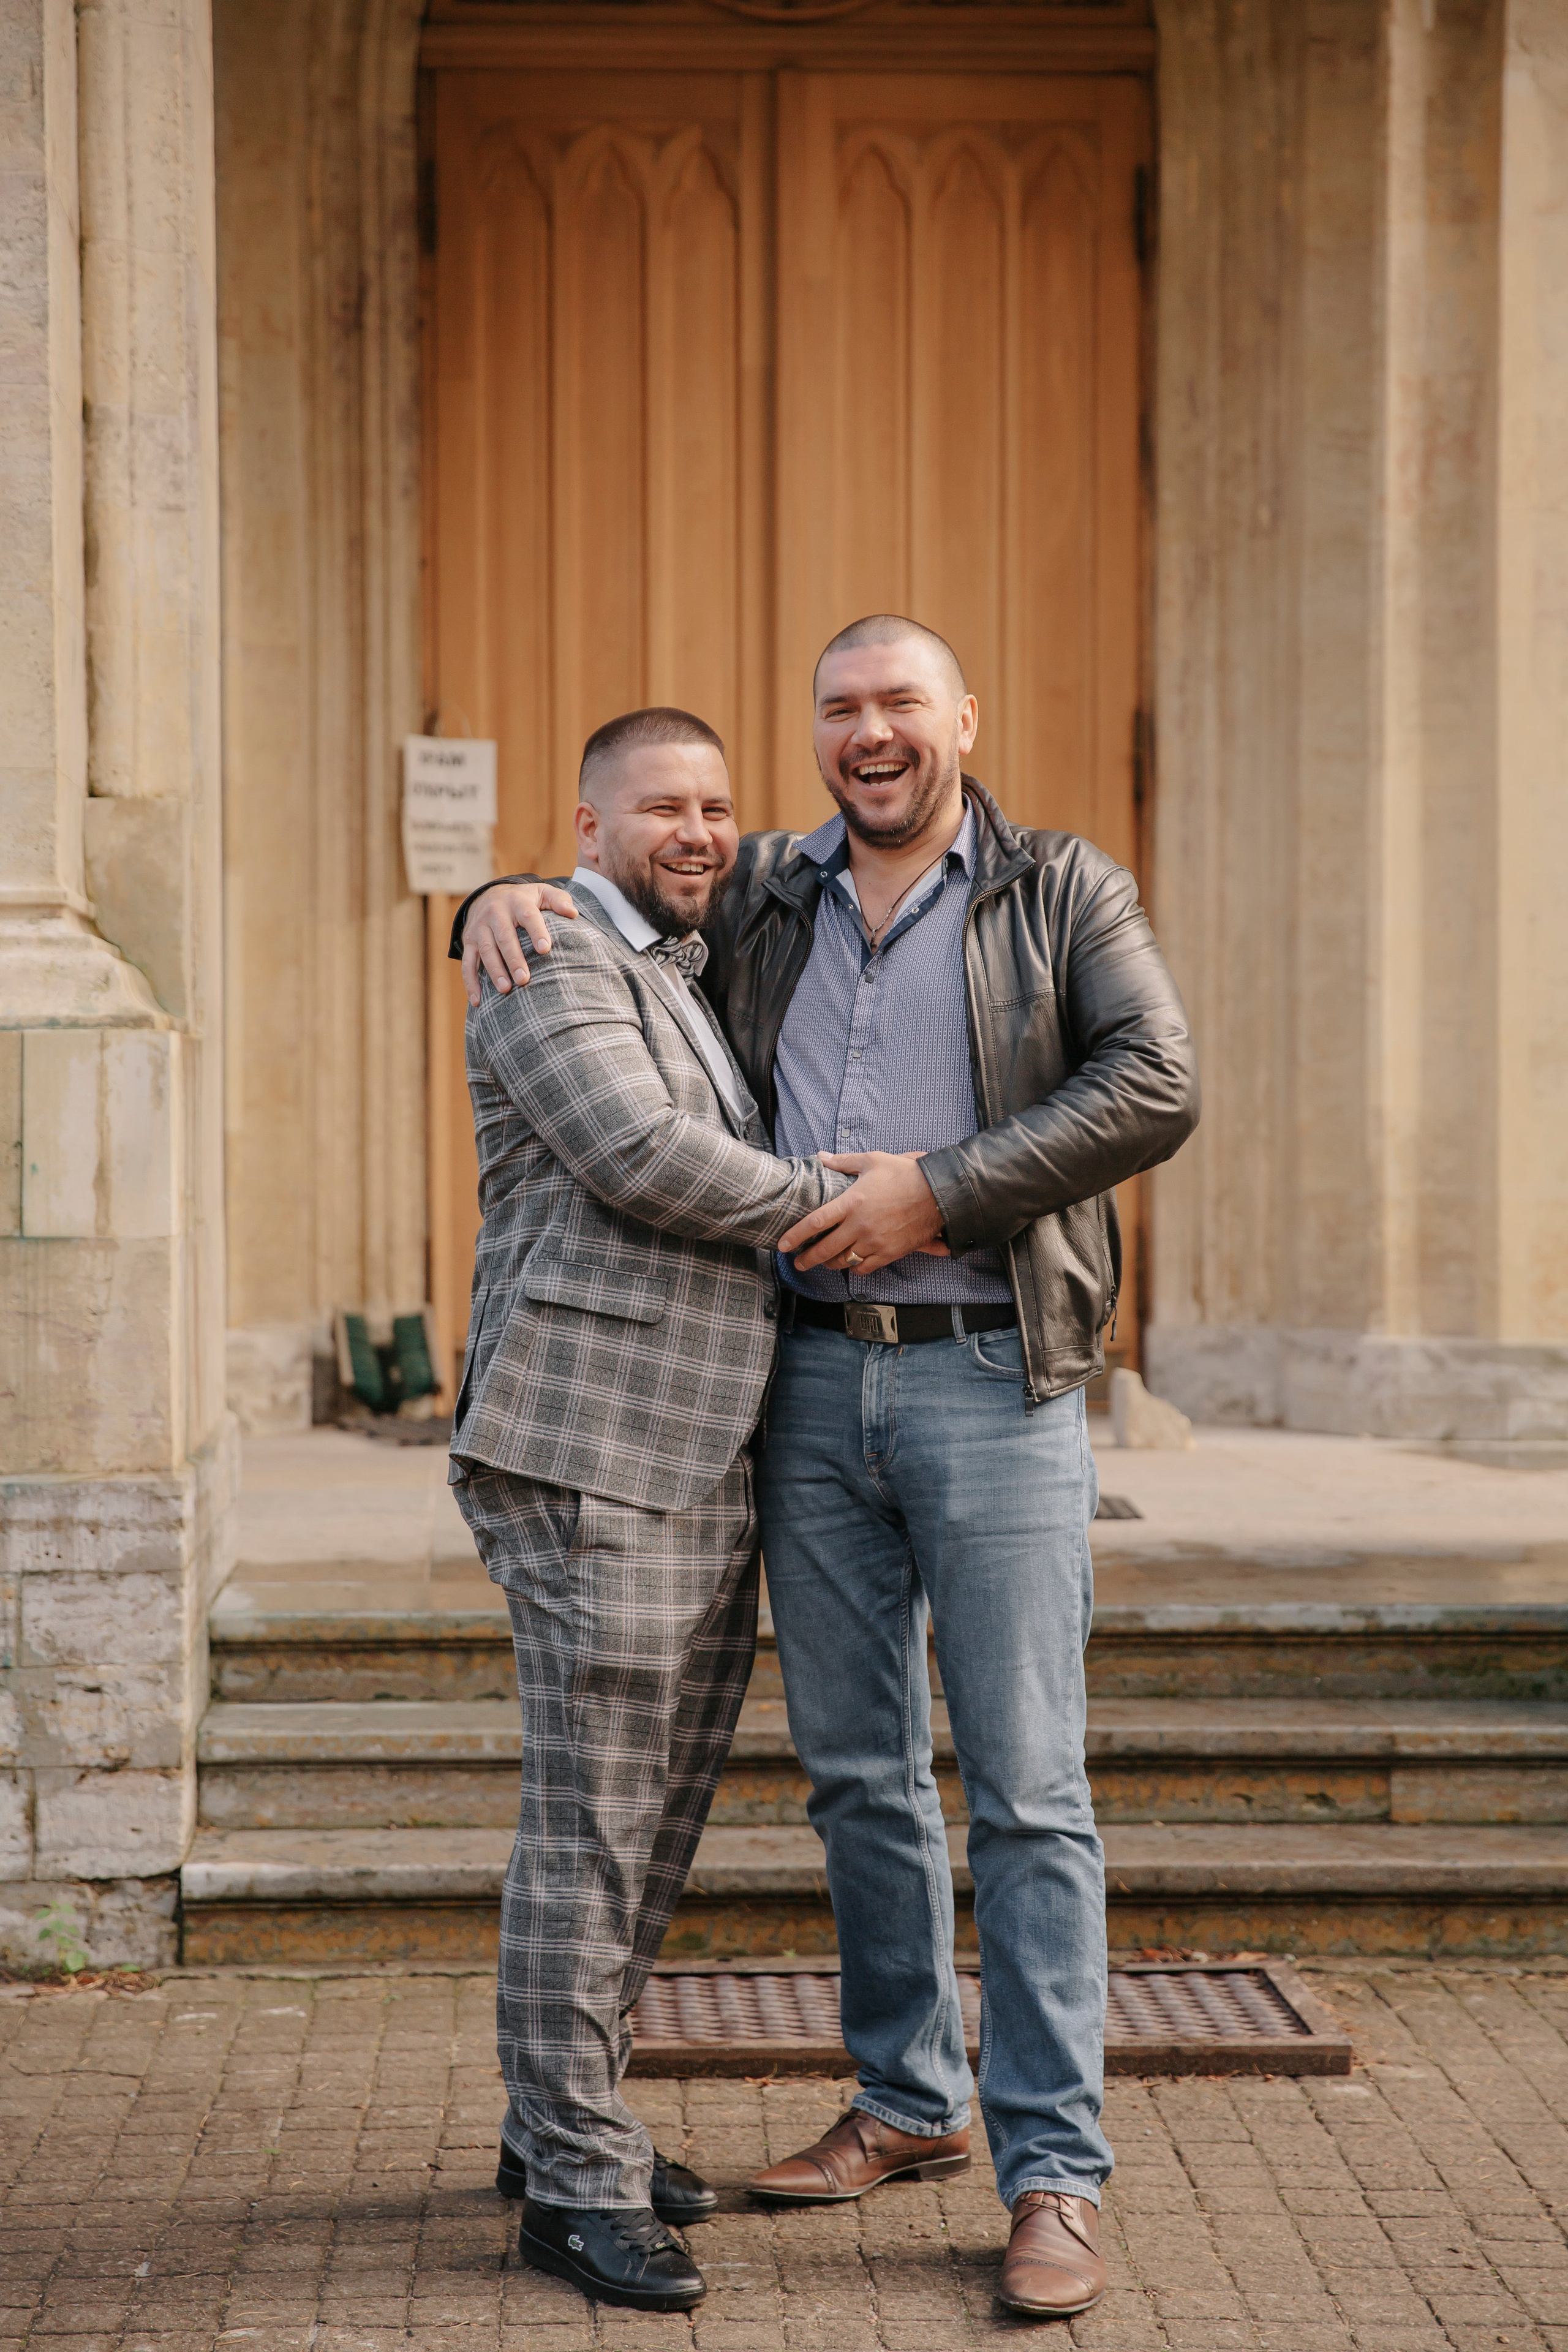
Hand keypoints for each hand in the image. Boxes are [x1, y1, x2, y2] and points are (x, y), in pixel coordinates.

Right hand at [462, 883, 579, 1006]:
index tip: (546, 949)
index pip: (528, 916)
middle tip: (524, 980)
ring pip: (486, 950)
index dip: (537, 932)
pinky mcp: (468, 941)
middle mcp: (495, 913)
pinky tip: (478, 1001)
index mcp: (517, 902)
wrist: (489, 895)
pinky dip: (471, 982)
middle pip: (504, 937)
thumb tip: (573, 913)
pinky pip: (467, 963)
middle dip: (514, 959)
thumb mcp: (542, 893)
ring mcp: (479, 927)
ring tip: (506, 990)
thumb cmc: (524, 900)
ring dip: (495, 971)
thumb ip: (559, 900)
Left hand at [778, 1151, 946, 1273]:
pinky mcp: (889, 1253)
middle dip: (807, 1259)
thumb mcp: (872, 1161)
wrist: (937, 1193)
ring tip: (823, 1263)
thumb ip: (843, 1162)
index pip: (815, 1223)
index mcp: (851, 1202)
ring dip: (830, 1264)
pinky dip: (855, 1268)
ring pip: (844, 1261)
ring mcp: (875, 1242)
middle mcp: (859, 1225)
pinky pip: (865, 1268)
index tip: (784, 1245)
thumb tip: (822, 1157)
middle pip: (825, 1249)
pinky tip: (851, 1265)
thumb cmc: (904, 1174)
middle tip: (798, 1263)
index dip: (795, 1236)